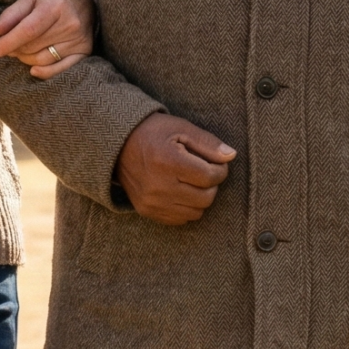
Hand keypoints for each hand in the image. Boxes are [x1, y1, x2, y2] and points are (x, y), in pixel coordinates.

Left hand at [0, 0, 95, 79]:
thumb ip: (11, 15)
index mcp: (55, 6)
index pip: (28, 30)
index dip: (9, 42)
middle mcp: (70, 23)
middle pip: (33, 46)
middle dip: (16, 49)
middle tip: (10, 44)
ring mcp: (79, 39)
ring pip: (43, 60)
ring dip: (27, 59)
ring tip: (23, 49)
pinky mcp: (85, 51)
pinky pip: (61, 70)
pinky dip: (45, 73)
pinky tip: (34, 70)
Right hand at [116, 113, 235, 225]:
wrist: (117, 145)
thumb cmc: (152, 133)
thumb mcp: (181, 128)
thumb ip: (208, 142)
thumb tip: (231, 156)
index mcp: (169, 162)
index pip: (210, 177)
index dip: (220, 169)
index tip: (217, 163)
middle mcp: (159, 186)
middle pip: (206, 197)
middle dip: (212, 184)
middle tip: (204, 171)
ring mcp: (152, 202)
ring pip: (196, 212)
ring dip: (200, 197)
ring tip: (192, 181)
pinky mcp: (147, 211)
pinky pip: (180, 220)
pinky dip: (186, 208)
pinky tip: (180, 191)